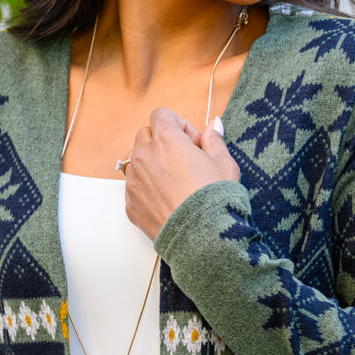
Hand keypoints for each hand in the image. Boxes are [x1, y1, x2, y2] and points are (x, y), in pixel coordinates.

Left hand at [123, 109, 238, 241]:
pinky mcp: (131, 204)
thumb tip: (213, 123)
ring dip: (153, 165)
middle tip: (184, 161)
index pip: (162, 115)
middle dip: (162, 142)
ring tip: (176, 184)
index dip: (180, 125)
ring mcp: (134, 181)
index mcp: (165, 140)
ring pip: (137, 162)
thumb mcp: (224, 163)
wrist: (203, 240)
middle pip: (146, 135)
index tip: (193, 143)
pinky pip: (135, 188)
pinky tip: (169, 202)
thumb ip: (214, 139)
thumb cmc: (215, 199)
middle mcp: (144, 157)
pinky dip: (148, 189)